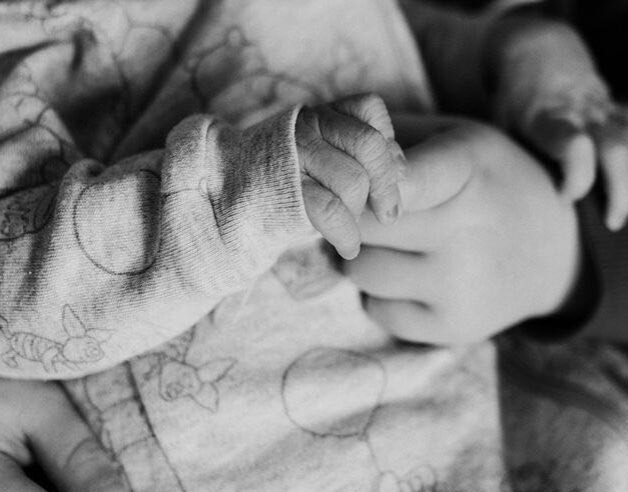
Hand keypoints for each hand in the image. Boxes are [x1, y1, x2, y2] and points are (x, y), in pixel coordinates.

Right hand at [296, 93, 405, 259]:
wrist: (224, 200)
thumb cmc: (286, 185)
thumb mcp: (323, 158)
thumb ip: (362, 156)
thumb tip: (403, 169)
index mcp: (320, 113)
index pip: (369, 108)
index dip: (387, 141)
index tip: (389, 173)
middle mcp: (307, 126)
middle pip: (370, 145)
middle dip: (386, 184)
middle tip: (388, 214)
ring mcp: (294, 155)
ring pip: (354, 182)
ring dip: (358, 213)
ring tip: (349, 225)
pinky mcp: (286, 189)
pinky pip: (333, 212)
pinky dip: (348, 236)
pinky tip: (348, 248)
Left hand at [346, 115, 579, 344]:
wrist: (555, 253)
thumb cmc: (489, 182)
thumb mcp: (456, 137)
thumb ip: (388, 134)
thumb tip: (315, 139)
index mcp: (467, 169)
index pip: (393, 180)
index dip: (357, 179)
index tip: (349, 178)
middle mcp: (467, 230)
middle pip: (359, 225)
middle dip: (352, 215)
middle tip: (365, 210)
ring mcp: (461, 284)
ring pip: (360, 271)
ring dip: (362, 256)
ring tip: (393, 243)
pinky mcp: (453, 326)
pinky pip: (376, 310)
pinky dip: (380, 294)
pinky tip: (410, 275)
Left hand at [490, 18, 627, 229]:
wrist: (535, 53)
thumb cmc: (513, 103)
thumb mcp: (500, 129)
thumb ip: (511, 162)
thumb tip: (516, 208)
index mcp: (544, 119)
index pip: (568, 142)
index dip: (576, 174)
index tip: (567, 198)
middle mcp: (579, 114)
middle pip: (615, 150)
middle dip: (620, 192)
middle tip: (613, 222)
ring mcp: (602, 110)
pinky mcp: (616, 108)